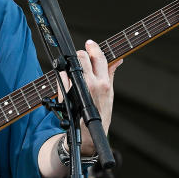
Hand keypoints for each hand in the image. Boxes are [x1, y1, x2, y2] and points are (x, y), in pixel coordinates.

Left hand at [58, 40, 122, 155]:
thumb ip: (110, 75)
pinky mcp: (65, 94)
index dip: (94, 48)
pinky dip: (62, 76)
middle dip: (80, 55)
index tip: (90, 43)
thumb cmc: (100, 114)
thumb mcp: (109, 94)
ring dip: (70, 65)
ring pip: (70, 66)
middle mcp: (91, 85)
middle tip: (80, 58)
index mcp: (104, 83)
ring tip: (73, 71)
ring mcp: (77, 89)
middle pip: (82, 57)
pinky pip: (61, 78)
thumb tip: (117, 60)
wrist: (88, 133)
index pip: (99, 58)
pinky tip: (66, 80)